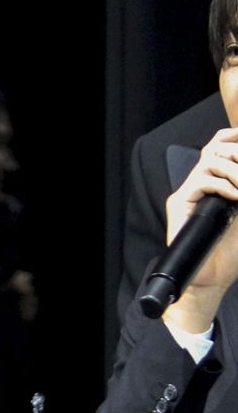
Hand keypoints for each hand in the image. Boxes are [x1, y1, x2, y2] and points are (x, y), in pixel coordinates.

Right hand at [162, 129, 237, 332]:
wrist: (212, 277)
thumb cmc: (231, 252)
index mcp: (215, 183)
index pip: (218, 145)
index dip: (231, 135)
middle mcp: (200, 184)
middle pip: (213, 147)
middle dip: (237, 152)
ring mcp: (188, 193)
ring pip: (208, 160)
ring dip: (233, 170)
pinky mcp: (179, 204)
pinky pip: (200, 182)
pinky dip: (222, 186)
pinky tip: (234, 198)